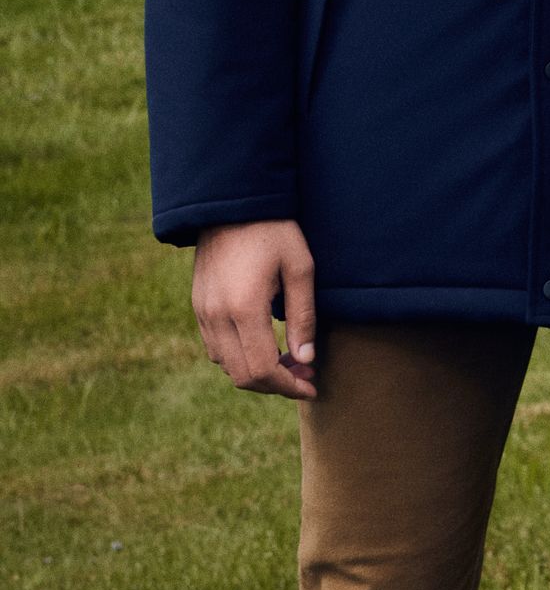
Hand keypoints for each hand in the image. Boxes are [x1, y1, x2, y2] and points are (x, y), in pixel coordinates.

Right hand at [192, 219, 317, 399]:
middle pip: (242, 375)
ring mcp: (202, 313)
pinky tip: (264, 345)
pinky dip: (239, 357)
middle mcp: (216, 317)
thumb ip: (303, 316)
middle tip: (305, 376)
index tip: (312, 386)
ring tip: (289, 361)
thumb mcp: (300, 267)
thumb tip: (306, 360)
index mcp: (244, 308)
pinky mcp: (198, 307)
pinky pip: (215, 348)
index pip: (263, 369)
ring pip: (226, 365)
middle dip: (276, 384)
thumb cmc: (274, 230)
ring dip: (257, 372)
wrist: (233, 203)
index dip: (289, 386)